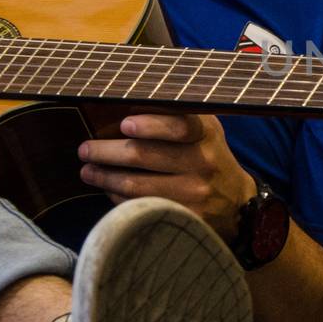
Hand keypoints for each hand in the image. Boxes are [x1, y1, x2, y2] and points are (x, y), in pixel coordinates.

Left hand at [78, 112, 255, 238]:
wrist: (237, 204)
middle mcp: (202, 162)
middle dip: (106, 151)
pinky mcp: (184, 217)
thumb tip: (125, 104)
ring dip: (104, 177)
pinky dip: (118, 197)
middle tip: (85, 149)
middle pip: (145, 156)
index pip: (179, 126)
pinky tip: (108, 189)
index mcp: (205, 134)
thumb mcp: (203, 132)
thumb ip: (175, 117)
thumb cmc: (208, 158)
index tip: (125, 124)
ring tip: (88, 170)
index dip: (151, 125)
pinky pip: (140, 207)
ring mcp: (194, 193)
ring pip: (136, 185)